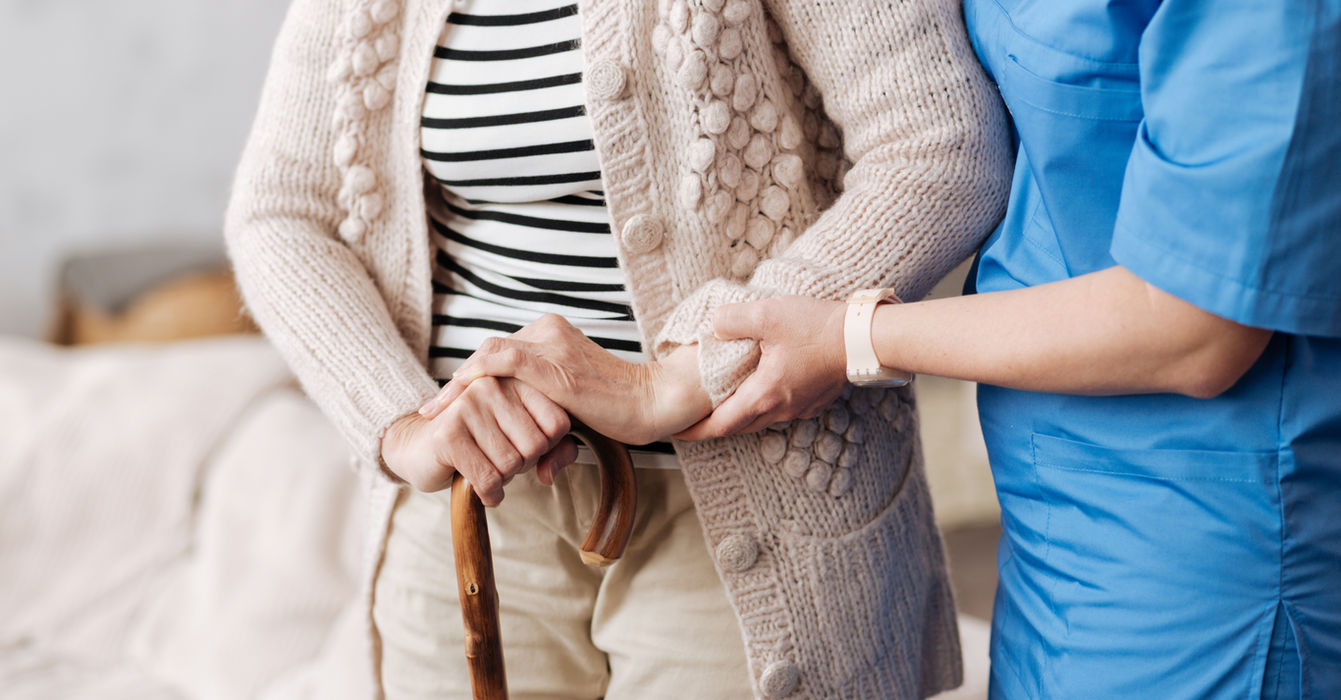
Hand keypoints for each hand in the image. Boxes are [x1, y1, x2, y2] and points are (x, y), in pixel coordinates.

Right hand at [380, 376, 577, 504]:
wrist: (419, 447)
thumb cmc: (479, 443)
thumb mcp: (522, 440)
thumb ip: (555, 450)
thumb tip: (551, 474)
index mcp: (515, 379)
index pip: (558, 423)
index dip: (547, 448)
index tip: (523, 446)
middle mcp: (492, 385)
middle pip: (536, 445)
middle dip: (523, 465)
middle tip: (502, 461)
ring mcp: (467, 405)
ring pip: (511, 463)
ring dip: (504, 479)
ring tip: (488, 468)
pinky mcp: (448, 433)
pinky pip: (487, 478)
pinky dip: (490, 494)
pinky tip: (485, 492)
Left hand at [418, 314, 710, 445]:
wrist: (654, 402)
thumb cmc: (623, 411)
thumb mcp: (576, 413)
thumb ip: (552, 426)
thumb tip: (543, 469)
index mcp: (552, 334)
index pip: (499, 353)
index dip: (471, 379)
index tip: (448, 405)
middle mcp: (547, 331)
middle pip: (488, 353)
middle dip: (458, 384)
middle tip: (432, 411)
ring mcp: (549, 344)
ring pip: (488, 356)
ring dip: (457, 386)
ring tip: (434, 411)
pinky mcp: (553, 364)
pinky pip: (501, 362)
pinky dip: (474, 378)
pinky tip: (455, 399)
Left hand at [676, 296, 847, 439]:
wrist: (863, 337)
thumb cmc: (818, 328)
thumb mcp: (767, 315)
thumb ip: (732, 320)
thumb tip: (714, 326)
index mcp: (764, 395)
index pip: (721, 425)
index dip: (696, 431)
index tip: (677, 433)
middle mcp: (781, 408)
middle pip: (739, 427)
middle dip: (714, 426)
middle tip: (694, 419)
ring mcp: (800, 407)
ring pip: (760, 419)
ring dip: (738, 415)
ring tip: (721, 404)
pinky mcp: (813, 399)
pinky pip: (779, 410)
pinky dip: (761, 404)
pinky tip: (758, 387)